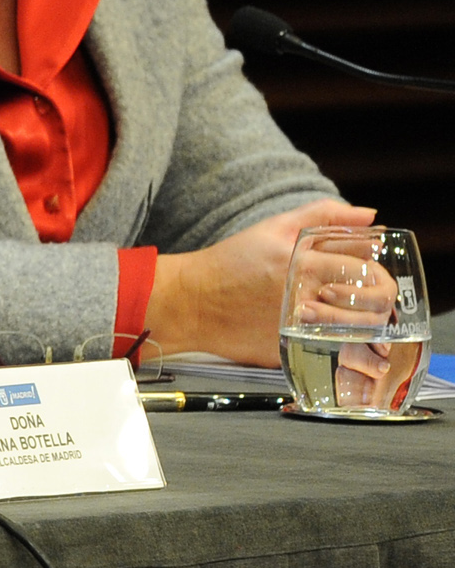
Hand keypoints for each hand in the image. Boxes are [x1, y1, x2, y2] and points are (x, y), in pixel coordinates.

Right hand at [146, 198, 376, 364]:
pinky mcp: (297, 352)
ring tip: (342, 308)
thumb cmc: (230, 263)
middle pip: (372, 298)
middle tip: (361, 289)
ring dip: (362, 317)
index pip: (368, 263)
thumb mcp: (274, 228)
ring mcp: (304, 330)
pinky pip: (335, 347)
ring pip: (362, 326)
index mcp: (306, 264)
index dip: (373, 263)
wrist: (191, 303)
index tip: (364, 263)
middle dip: (376, 293)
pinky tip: (320, 326)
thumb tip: (371, 215)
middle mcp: (309, 297)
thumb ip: (323, 215)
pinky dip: (336, 337)